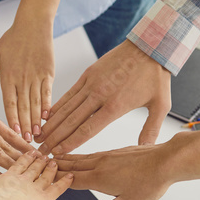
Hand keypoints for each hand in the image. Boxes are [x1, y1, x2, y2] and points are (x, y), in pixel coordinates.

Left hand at [0, 18, 53, 142]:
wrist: (33, 24)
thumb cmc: (13, 38)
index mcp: (8, 76)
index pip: (9, 102)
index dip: (12, 117)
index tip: (13, 131)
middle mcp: (22, 78)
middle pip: (24, 106)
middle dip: (25, 125)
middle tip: (26, 141)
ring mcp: (36, 76)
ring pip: (36, 102)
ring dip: (37, 119)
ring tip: (38, 134)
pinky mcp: (48, 73)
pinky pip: (48, 92)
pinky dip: (48, 105)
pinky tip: (48, 117)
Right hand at [0, 151, 72, 199]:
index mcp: (7, 179)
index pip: (18, 166)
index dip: (25, 159)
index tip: (29, 154)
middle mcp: (23, 180)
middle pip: (33, 168)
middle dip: (39, 161)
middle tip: (44, 156)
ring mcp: (35, 187)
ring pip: (45, 175)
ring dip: (50, 168)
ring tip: (54, 162)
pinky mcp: (45, 197)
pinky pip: (57, 188)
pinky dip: (64, 181)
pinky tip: (70, 176)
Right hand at [38, 41, 170, 154]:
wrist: (149, 46)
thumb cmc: (155, 76)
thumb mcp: (161, 105)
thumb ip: (152, 129)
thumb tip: (147, 149)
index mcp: (115, 105)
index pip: (88, 129)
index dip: (71, 143)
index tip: (58, 153)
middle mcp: (99, 95)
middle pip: (72, 121)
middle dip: (55, 138)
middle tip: (42, 150)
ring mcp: (91, 83)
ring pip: (66, 107)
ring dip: (51, 124)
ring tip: (38, 137)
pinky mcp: (88, 74)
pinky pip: (69, 93)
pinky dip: (57, 106)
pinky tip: (47, 116)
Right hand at [54, 143, 174, 199]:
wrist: (167, 160)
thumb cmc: (150, 183)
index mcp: (99, 178)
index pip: (71, 179)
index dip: (56, 179)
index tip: (42, 177)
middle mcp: (101, 164)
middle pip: (73, 165)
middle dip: (57, 166)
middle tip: (40, 163)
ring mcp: (109, 155)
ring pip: (82, 158)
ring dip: (67, 159)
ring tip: (56, 158)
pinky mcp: (118, 151)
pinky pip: (93, 153)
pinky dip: (82, 155)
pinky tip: (84, 157)